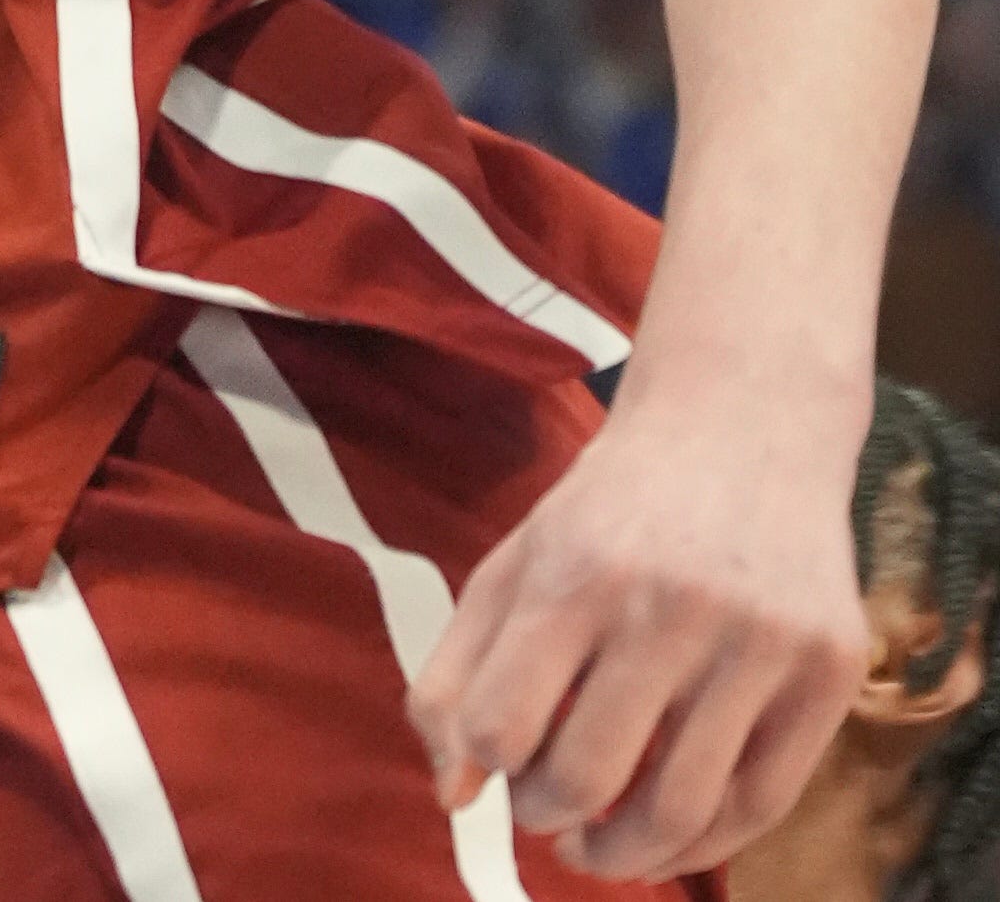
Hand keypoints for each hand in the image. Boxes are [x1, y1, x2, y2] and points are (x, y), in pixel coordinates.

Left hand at [407, 380, 867, 879]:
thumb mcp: (517, 559)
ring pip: (681, 809)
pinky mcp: (828, 669)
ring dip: (625, 856)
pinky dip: (705, 847)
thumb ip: (461, 672)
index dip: (489, 766)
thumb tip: (451, 798)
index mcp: (573, 569)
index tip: (500, 766)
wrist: (743, 424)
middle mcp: (666, 603)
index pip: (501, 721)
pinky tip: (666, 840)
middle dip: (551, 817)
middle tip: (548, 817)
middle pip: (589, 776)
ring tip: (598, 848)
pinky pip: (763, 803)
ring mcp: (757, 640)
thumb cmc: (613, 511)